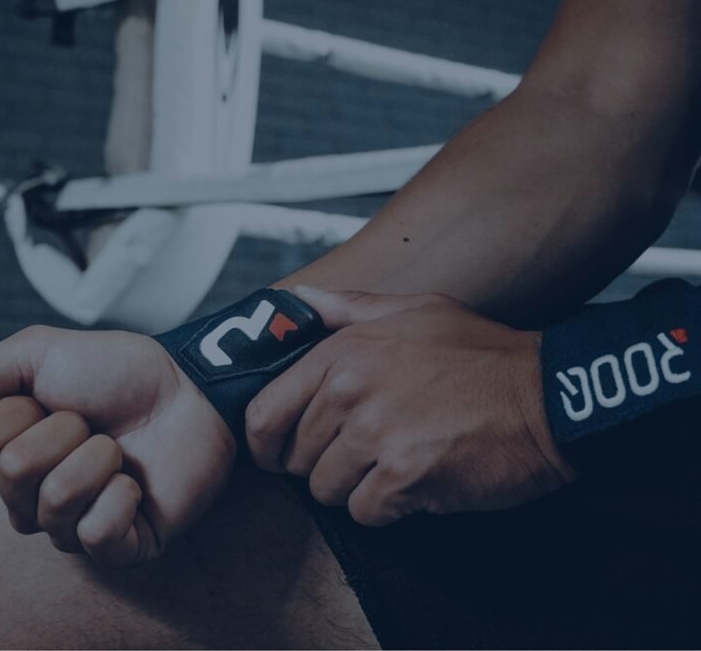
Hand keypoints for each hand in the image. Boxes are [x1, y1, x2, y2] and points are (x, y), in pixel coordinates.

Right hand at [0, 326, 235, 562]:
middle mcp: (33, 498)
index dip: (18, 414)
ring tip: (119, 448)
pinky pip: (98, 534)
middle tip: (93, 420)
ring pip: (55, 503)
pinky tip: (137, 484)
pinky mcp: (120, 547)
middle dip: (62, 430)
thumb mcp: (35, 353)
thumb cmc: (117, 371)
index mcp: (7, 455)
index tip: (54, 397)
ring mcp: (76, 526)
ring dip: (96, 457)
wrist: (190, 386)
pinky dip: (123, 495)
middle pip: (13, 475)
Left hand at [246, 288, 576, 525]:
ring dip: (356, 486)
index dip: (266, 442)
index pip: (263, 413)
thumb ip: (344, 308)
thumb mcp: (410, 310)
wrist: (547, 397)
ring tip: (395, 462)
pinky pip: (364, 512)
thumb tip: (296, 298)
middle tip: (365, 450)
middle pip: (296, 458)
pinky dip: (388, 507)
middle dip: (323, 462)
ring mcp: (374, 435)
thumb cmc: (479, 353)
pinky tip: (417, 480)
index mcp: (341, 352)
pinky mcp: (403, 477)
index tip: (279, 452)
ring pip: (325, 489)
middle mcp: (349, 392)